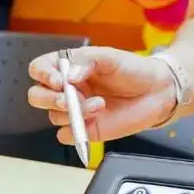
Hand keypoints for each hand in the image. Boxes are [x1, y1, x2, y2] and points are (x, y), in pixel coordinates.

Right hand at [26, 46, 176, 144]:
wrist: (156, 92)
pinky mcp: (85, 130)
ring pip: (54, 116)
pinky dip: (74, 132)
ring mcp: (74, 110)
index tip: (59, 80)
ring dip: (73, 112)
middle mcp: (67, 89)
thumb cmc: (132, 70)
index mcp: (68, 67)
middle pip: (37, 96)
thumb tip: (70, 76)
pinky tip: (94, 122)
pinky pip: (66, 136)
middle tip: (70, 99)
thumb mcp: (110, 57)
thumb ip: (88, 61)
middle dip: (49, 99)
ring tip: (100, 105)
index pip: (39, 69)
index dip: (43, 75)